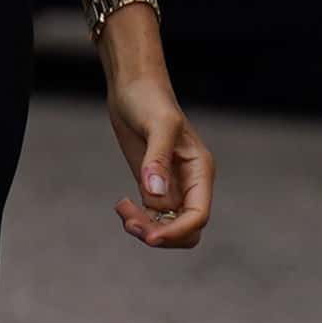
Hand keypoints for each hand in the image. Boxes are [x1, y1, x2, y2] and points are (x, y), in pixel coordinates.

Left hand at [104, 39, 213, 247]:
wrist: (133, 86)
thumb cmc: (149, 99)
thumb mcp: (157, 126)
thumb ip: (157, 160)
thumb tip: (155, 194)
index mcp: (200, 170)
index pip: (198, 215)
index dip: (177, 230)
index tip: (150, 236)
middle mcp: (190, 182)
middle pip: (186, 228)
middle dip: (161, 234)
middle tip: (130, 222)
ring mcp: (171, 185)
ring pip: (167, 225)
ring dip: (146, 228)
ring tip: (123, 210)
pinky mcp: (152, 184)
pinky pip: (152, 215)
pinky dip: (137, 218)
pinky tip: (121, 204)